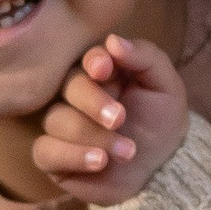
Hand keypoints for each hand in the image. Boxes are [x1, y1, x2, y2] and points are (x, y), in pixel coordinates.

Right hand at [34, 32, 188, 202]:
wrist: (159, 170)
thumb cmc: (160, 122)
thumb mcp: (166, 86)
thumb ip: (145, 57)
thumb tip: (113, 40)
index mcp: (100, 72)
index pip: (87, 58)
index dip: (93, 62)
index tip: (104, 69)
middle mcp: (74, 94)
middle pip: (69, 86)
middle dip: (93, 102)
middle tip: (120, 119)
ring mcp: (59, 124)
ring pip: (57, 120)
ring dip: (94, 136)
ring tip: (128, 152)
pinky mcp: (51, 155)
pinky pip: (44, 151)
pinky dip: (72, 156)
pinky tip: (99, 162)